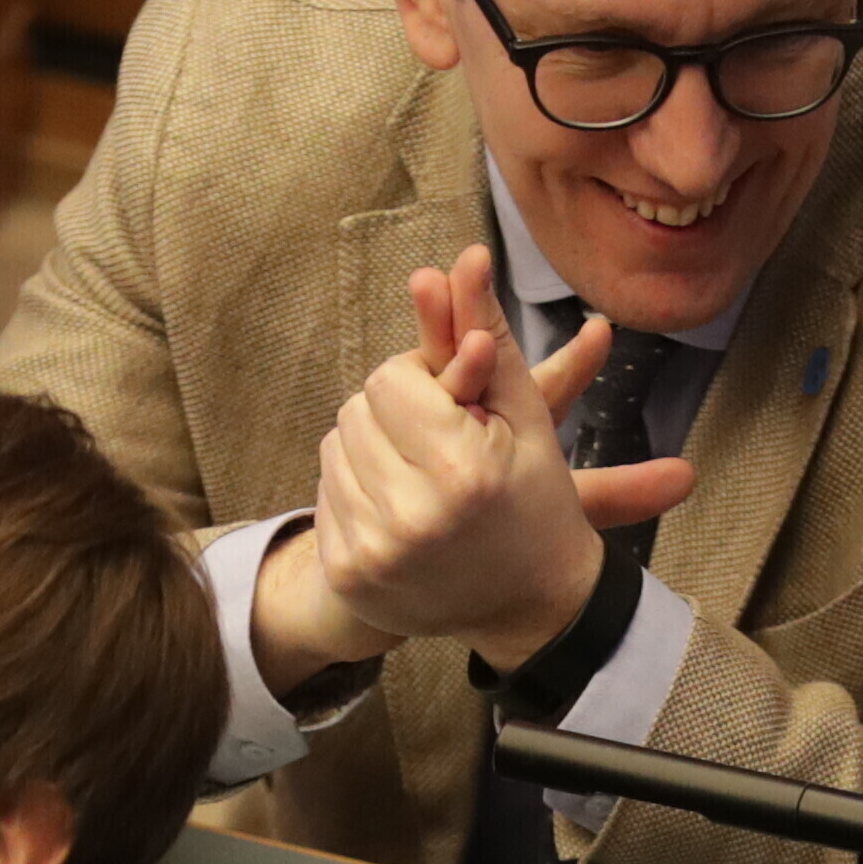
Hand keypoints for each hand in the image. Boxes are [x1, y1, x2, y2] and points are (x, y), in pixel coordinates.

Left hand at [277, 249, 702, 677]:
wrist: (533, 607)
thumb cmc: (536, 499)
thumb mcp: (526, 414)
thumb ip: (488, 332)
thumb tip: (464, 257)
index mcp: (462, 471)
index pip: (391, 378)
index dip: (421, 384)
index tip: (454, 411)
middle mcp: (413, 516)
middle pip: (356, 410)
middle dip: (394, 414)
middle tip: (436, 441)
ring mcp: (376, 553)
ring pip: (336, 447)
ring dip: (372, 449)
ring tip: (418, 472)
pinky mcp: (350, 576)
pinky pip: (326, 494)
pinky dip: (358, 491)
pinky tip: (399, 508)